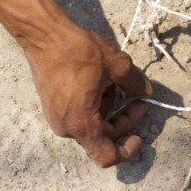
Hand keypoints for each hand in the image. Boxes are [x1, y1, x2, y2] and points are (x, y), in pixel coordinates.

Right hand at [21, 12, 151, 166]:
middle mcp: (66, 126)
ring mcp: (56, 116)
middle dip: (123, 120)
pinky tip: (99, 79)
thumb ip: (135, 83)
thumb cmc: (77, 50)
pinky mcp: (52, 104)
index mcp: (81, 123)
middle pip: (102, 137)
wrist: (44, 34)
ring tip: (114, 80)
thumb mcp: (116, 64)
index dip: (126, 150)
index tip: (139, 135)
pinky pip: (78, 112)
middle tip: (139, 100)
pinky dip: (93, 102)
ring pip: (91, 123)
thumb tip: (145, 92)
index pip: (106, 156)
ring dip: (108, 107)